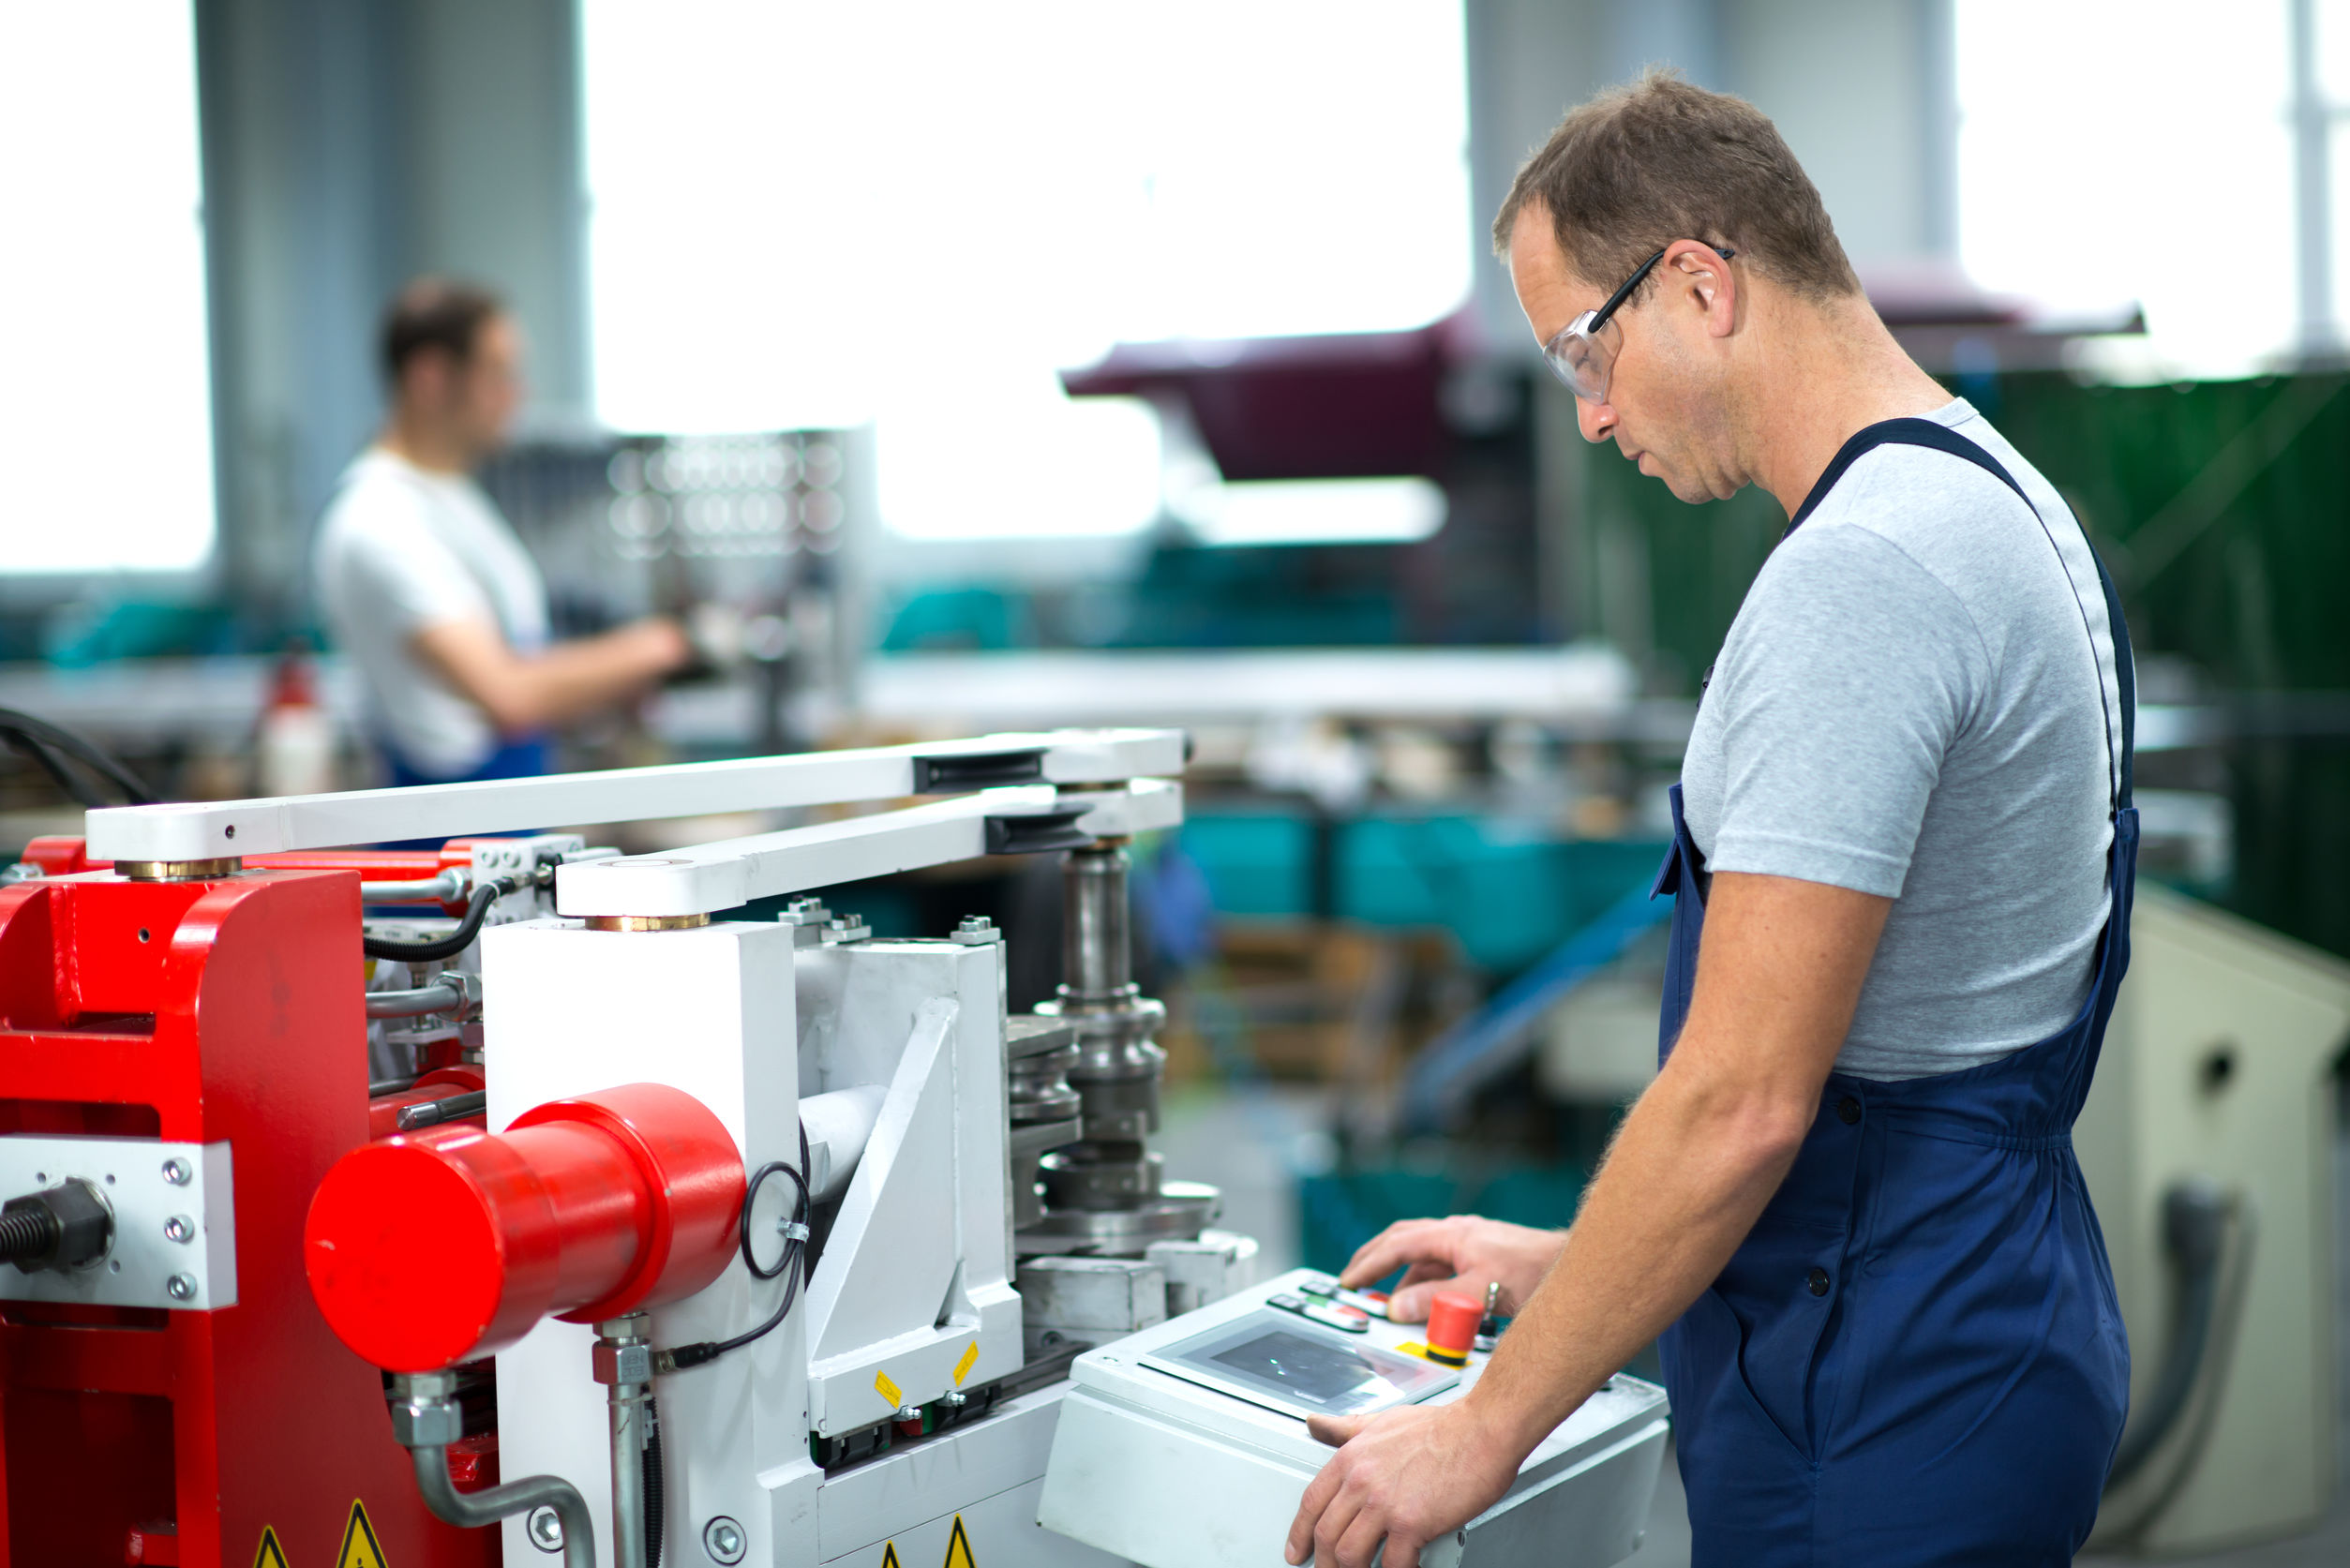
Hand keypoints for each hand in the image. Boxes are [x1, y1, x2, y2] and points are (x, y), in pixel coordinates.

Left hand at [1284, 1401, 1519, 1566]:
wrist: (1481, 1430)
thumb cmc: (1442, 1426)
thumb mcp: (1383, 1420)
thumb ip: (1347, 1428)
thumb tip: (1317, 1423)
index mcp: (1352, 1458)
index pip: (1311, 1502)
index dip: (1299, 1532)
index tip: (1297, 1549)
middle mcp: (1361, 1481)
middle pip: (1326, 1534)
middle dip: (1323, 1561)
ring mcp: (1384, 1503)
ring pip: (1349, 1554)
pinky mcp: (1411, 1523)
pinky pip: (1393, 1564)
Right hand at [1339, 1215, 1562, 1323]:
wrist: (1571, 1264)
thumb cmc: (1533, 1271)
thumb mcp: (1477, 1292)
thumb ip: (1434, 1301)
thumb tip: (1395, 1307)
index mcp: (1451, 1235)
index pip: (1397, 1246)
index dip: (1369, 1265)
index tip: (1349, 1283)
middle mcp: (1457, 1233)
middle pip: (1403, 1239)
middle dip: (1375, 1258)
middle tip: (1353, 1278)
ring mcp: (1470, 1242)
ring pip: (1423, 1253)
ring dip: (1401, 1273)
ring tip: (1388, 1298)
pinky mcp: (1483, 1255)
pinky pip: (1442, 1264)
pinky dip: (1425, 1280)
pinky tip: (1429, 1300)